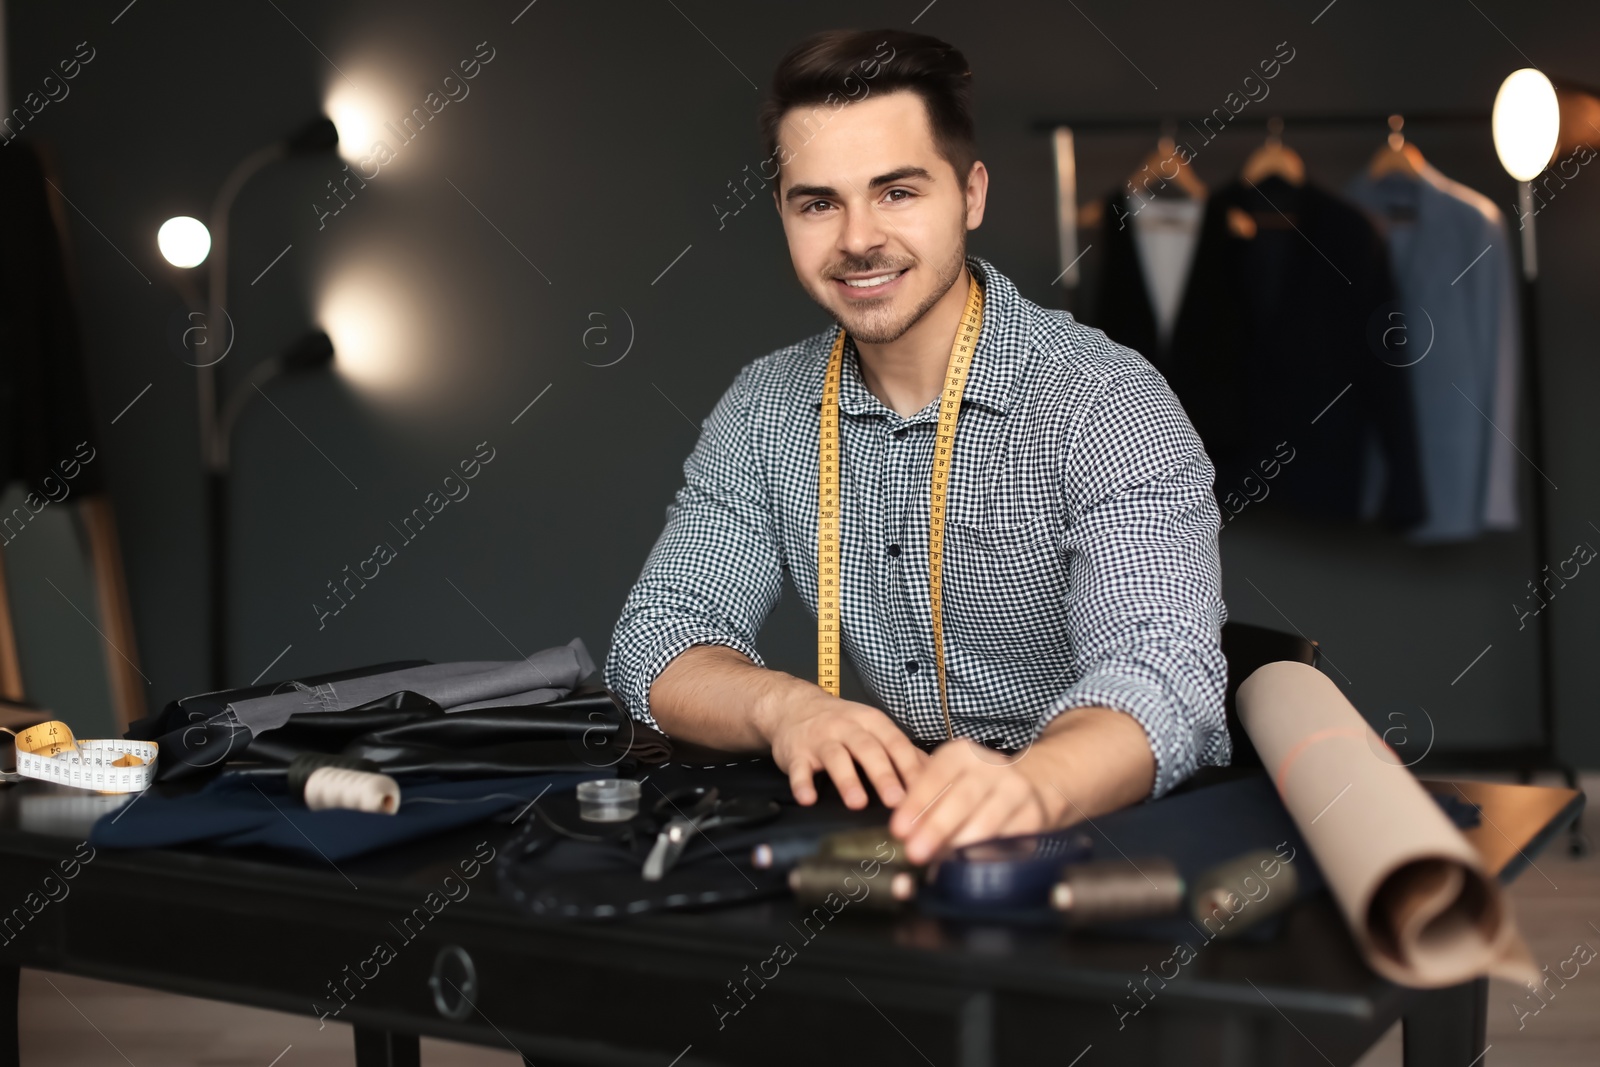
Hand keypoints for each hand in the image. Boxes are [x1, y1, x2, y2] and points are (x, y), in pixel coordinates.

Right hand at [762, 693, 928, 809]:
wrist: (793, 707)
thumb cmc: (841, 724)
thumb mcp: (873, 729)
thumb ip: (901, 751)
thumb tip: (935, 773)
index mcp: (872, 723)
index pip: (896, 744)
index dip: (911, 767)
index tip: (926, 791)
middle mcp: (848, 728)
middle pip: (869, 750)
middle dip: (884, 775)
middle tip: (897, 801)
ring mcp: (821, 739)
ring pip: (836, 757)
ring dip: (847, 780)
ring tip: (857, 803)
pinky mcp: (796, 752)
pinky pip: (799, 768)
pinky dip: (802, 783)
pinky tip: (809, 798)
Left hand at [887, 706, 1155, 864]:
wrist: (1035, 782)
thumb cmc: (977, 786)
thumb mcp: (949, 779)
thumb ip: (923, 799)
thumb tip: (901, 830)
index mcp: (961, 754)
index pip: (935, 776)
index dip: (917, 803)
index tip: (900, 829)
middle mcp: (991, 767)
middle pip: (963, 797)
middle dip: (937, 827)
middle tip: (916, 851)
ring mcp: (1015, 791)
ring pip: (988, 819)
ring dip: (963, 844)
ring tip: (941, 863)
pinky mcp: (1033, 816)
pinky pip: (1010, 837)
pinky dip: (990, 853)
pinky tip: (972, 865)